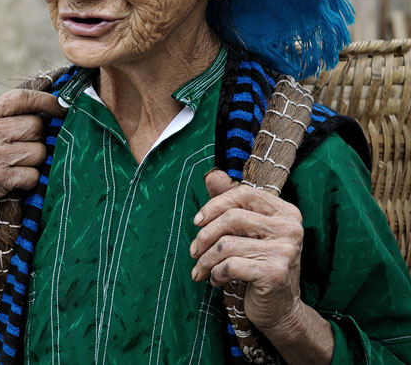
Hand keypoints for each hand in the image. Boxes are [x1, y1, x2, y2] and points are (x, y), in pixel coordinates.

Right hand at [0, 89, 66, 241]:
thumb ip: (1, 120)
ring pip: (39, 151)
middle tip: (24, 152)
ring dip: (34, 163)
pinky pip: (33, 175)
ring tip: (15, 169)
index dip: (46, 100)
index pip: (20, 98)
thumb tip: (45, 112)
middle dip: (37, 140)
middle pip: (35, 125)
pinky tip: (13, 183)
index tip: (63, 106)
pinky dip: (29, 181)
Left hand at [189, 170, 333, 362]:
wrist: (281, 310)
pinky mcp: (274, 273)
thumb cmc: (259, 266)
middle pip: (232, 218)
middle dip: (205, 235)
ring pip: (227, 244)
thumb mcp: (247, 233)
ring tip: (201, 270)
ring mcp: (285, 251)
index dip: (215, 204)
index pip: (244, 194)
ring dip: (206, 259)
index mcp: (286, 213)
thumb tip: (212, 175)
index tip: (197, 221)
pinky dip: (215, 274)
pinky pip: (230, 265)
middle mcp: (290, 229)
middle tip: (193, 251)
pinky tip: (215, 281)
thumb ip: (231, 204)